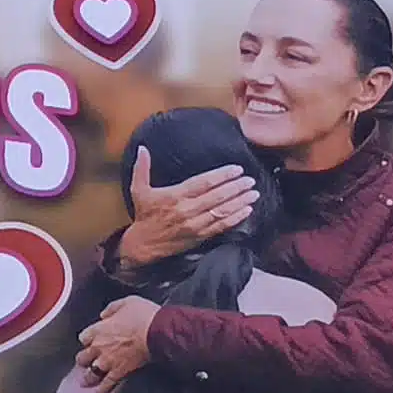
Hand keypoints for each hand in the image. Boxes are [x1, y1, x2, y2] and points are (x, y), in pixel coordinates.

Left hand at [72, 296, 157, 390]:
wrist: (157, 332)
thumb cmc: (143, 315)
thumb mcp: (126, 302)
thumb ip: (111, 309)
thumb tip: (104, 315)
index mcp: (99, 329)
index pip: (84, 337)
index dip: (87, 340)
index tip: (89, 341)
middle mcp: (100, 346)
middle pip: (84, 356)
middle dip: (83, 359)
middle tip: (83, 362)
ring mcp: (109, 360)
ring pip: (92, 372)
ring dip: (88, 377)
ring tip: (84, 382)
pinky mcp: (121, 370)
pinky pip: (108, 382)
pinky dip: (102, 389)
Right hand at [116, 146, 256, 265]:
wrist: (144, 244)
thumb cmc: (144, 214)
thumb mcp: (138, 189)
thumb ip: (141, 168)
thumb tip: (142, 148)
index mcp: (175, 195)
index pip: (203, 183)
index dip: (221, 176)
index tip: (236, 169)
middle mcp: (187, 209)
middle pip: (217, 196)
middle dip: (236, 187)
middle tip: (250, 180)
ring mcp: (195, 224)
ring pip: (222, 211)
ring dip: (240, 201)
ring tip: (253, 193)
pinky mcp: (200, 236)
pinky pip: (221, 226)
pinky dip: (236, 218)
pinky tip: (247, 211)